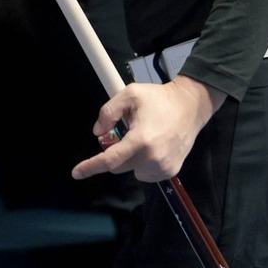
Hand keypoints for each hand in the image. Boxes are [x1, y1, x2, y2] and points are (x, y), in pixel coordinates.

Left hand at [72, 75, 223, 183]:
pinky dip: (145, 163)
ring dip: (131, 159)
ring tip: (145, 137)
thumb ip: (109, 111)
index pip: (110, 160)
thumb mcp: (130, 94)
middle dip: (116, 153)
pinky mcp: (171, 171)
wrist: (191, 106)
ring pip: (133, 170)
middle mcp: (152, 159)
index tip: (76, 173)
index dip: (91, 166)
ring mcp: (163, 168)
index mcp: (140, 140)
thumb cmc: (159, 99)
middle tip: (125, 132)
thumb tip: (98, 133)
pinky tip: (155, 146)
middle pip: (119, 166)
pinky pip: (147, 173)